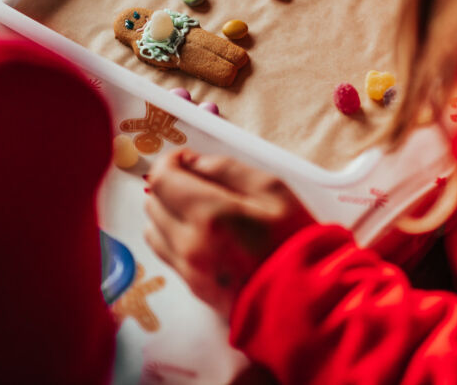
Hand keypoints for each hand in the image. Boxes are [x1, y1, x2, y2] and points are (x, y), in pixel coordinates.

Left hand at [144, 149, 314, 318]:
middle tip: (196, 180)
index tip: (186, 159)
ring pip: (154, 228)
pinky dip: (173, 235)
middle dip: (170, 185)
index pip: (162, 179)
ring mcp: (188, 268)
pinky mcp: (192, 285)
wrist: (303, 297)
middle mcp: (190, 243)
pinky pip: (166, 252)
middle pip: (153, 202)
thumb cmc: (294, 240)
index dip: (170, 162)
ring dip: (168, 211)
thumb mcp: (272, 189)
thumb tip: (194, 162)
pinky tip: (200, 232)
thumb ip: (228, 169)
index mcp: (210, 215)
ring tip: (197, 207)